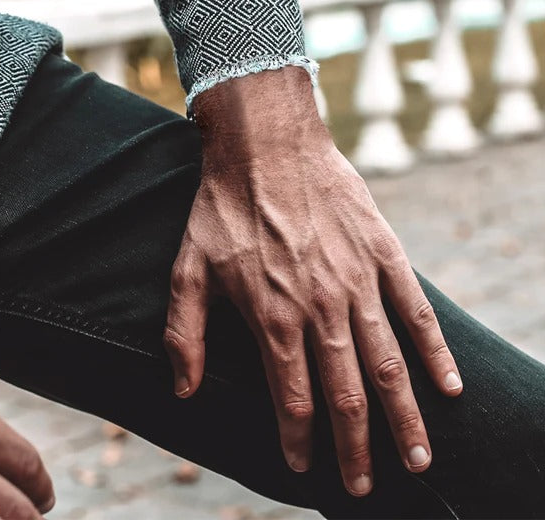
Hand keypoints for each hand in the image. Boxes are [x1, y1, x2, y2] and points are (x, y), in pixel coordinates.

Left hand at [164, 67, 461, 496]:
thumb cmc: (222, 206)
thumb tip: (182, 389)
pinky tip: (448, 385)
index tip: (301, 467)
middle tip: (363, 486)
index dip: (297, 439)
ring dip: (404, 417)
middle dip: (356, 447)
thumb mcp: (187, 267)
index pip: (291, 397)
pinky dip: (433, 351)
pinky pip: (415, 310)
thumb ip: (184, 331)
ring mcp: (356, 281)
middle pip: (346, 394)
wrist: (265, 142)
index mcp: (272, 315)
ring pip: (387, 363)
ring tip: (417, 459)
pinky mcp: (382, 252)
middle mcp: (319, 307)